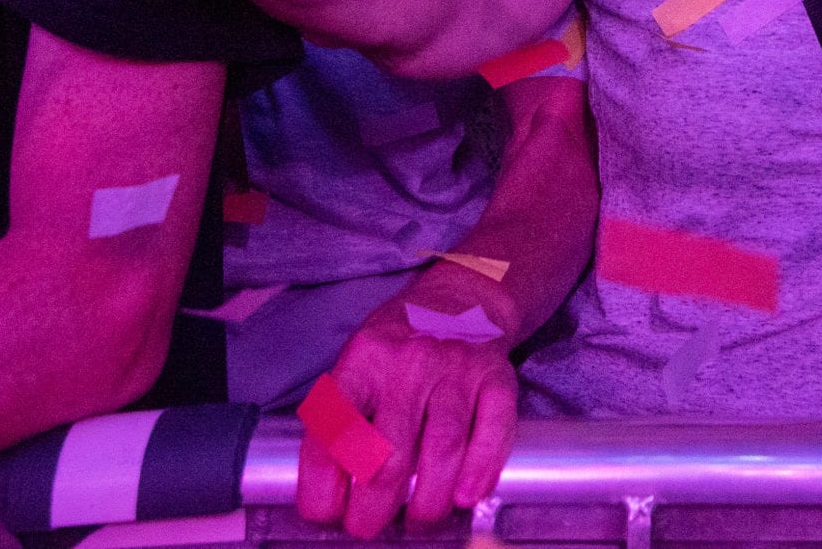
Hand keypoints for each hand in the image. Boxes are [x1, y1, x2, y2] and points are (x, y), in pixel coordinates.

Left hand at [297, 293, 517, 538]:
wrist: (461, 296)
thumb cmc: (400, 343)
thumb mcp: (359, 362)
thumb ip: (341, 418)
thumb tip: (326, 494)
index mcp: (365, 358)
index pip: (336, 430)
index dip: (324, 484)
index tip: (325, 513)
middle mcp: (411, 361)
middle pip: (390, 452)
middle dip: (373, 509)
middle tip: (368, 527)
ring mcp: (457, 368)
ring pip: (442, 450)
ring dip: (427, 504)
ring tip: (416, 520)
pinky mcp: (497, 378)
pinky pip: (493, 432)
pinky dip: (481, 471)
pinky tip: (466, 496)